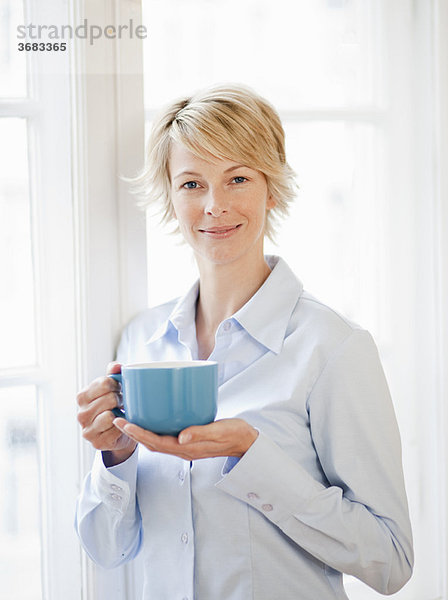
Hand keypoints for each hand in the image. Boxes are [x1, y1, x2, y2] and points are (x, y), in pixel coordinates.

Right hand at [76, 362, 136, 464]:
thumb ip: (113, 373)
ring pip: (110, 415)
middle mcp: (81, 414)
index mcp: (82, 396)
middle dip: (120, 399)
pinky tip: (120, 425)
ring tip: (120, 413)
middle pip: (109, 398)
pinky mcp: (97, 442)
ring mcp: (87, 430)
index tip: (119, 388)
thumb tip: (116, 366)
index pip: (105, 383)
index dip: (117, 384)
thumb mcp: (112, 387)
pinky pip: (115, 430)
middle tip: (121, 402)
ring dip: (120, 413)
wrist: (118, 431)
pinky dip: (121, 426)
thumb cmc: (114, 405)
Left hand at [113, 417, 258, 460]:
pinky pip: (165, 437)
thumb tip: (181, 437)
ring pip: (157, 441)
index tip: (124, 423)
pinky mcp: (189, 440)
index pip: (156, 442)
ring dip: (141, 432)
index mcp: (187, 448)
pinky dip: (153, 430)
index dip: (138, 434)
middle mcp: (183, 449)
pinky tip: (151, 419)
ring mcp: (185, 446)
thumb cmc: (235, 434)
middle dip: (133, 433)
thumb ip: (200, 433)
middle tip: (118, 419)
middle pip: (151, 443)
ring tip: (129, 419)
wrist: (246, 441)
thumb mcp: (219, 431)